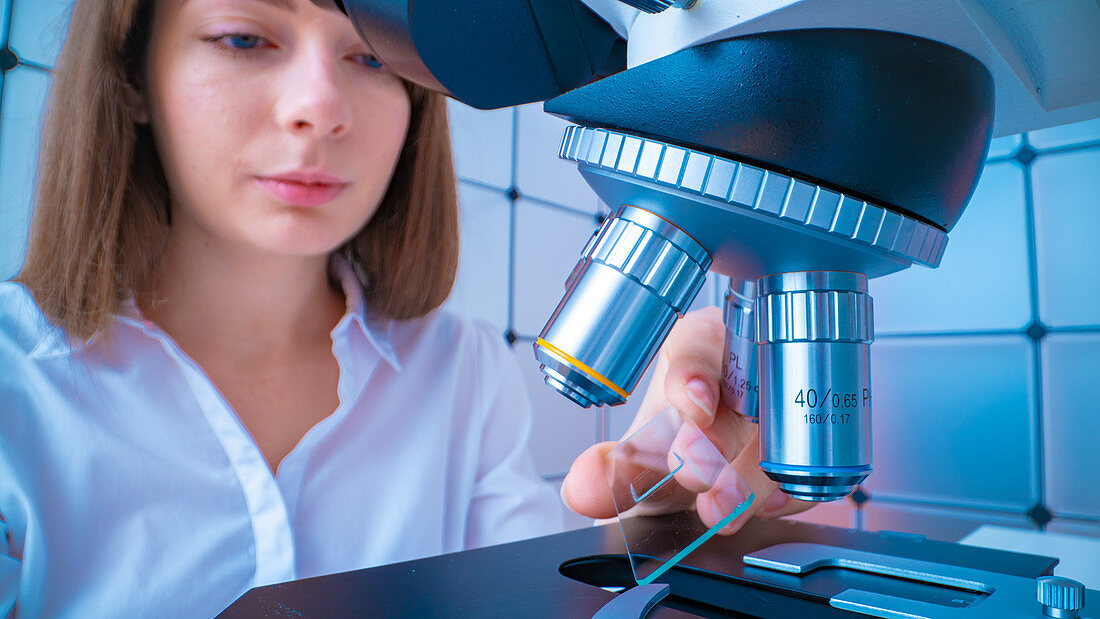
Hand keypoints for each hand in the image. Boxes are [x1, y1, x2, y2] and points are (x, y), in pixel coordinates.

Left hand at [559, 306, 814, 532]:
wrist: (692, 506)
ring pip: (780, 430)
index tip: (689, 405)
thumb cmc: (662, 461)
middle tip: (693, 471)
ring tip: (718, 507)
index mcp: (694, 353)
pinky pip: (808, 468)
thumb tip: (583, 484)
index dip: (696, 368)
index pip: (698, 340)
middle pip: (746, 387)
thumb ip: (607, 476)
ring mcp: (783, 411)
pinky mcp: (809, 453)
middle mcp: (744, 373)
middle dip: (721, 435)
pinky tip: (764, 507)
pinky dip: (785, 493)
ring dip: (749, 475)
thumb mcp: (630, 469)